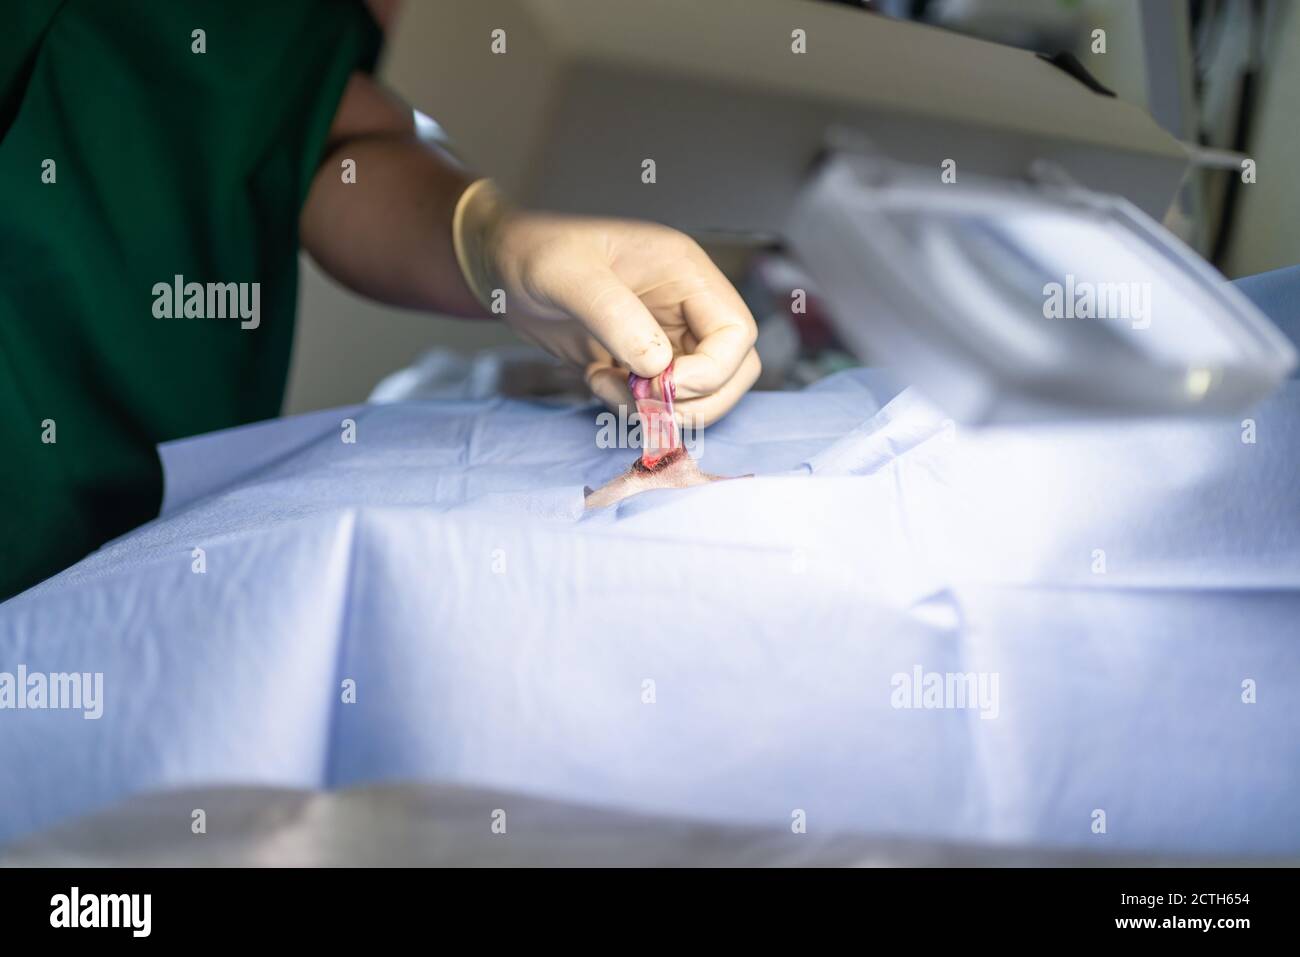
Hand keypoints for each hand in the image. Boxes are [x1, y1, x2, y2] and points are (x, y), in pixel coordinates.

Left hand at [454, 180, 759, 425]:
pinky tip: (597, 378)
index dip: (711, 372)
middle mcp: (686, 306)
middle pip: (731, 371)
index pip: (735, 333)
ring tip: (607, 383)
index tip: (660, 385)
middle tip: (641, 399)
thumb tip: (658, 367)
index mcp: (685, 273)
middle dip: (694, 399)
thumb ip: (614, 316)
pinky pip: (661, 400)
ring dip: (658, 407)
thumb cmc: (533, 251)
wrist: (502, 265)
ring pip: (700, 393)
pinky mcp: (641, 361)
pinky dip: (632, 407)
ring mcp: (667, 336)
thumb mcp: (567, 274)